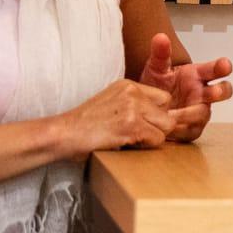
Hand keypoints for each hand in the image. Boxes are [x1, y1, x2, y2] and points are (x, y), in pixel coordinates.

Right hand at [52, 78, 176, 159]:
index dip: (158, 115)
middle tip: (140, 136)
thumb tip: (159, 118)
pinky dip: (145, 147)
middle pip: (168, 112)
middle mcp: (133, 92)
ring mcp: (133, 108)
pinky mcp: (131, 125)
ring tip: (131, 141)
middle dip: (158, 127)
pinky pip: (157, 139)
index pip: (163, 98)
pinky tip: (126, 145)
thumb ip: (133, 105)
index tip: (145, 125)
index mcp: (128, 85)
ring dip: (152, 138)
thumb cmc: (84, 125)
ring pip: (166, 126)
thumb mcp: (110, 102)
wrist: (64, 133)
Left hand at [137, 33, 232, 142]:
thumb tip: (160, 37)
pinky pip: (192, 130)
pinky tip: (169, 126)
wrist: (147, 104)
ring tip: (174, 114)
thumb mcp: (156, 67)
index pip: (215, 68)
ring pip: (205, 113)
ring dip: (191, 113)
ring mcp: (200, 111)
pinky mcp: (193, 128)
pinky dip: (181, 128)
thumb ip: (160, 53)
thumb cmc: (158, 83)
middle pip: (224, 90)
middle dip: (221, 91)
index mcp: (198, 75)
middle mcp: (204, 92)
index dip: (222, 67)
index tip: (225, 65)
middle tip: (214, 92)